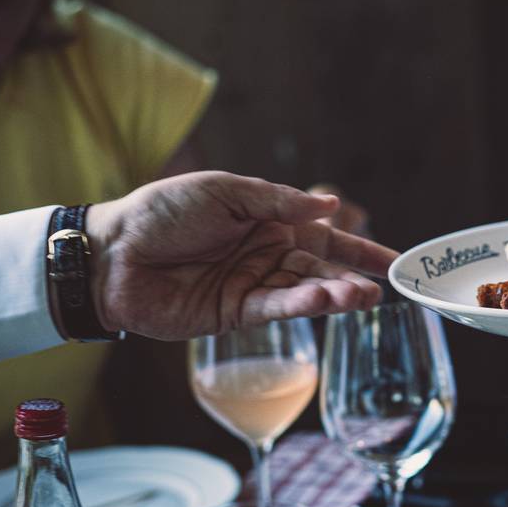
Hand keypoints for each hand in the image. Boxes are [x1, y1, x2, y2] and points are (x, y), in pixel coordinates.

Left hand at [85, 171, 398, 339]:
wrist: (110, 252)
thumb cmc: (162, 211)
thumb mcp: (225, 191)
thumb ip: (278, 202)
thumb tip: (329, 205)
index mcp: (269, 222)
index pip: (327, 237)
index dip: (361, 250)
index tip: (397, 263)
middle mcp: (268, 255)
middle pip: (322, 269)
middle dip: (354, 279)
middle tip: (384, 290)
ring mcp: (252, 286)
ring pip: (304, 292)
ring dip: (334, 295)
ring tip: (361, 298)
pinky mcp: (234, 314)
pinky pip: (275, 308)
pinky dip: (299, 304)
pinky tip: (320, 299)